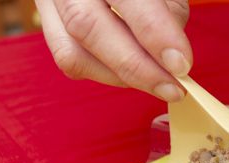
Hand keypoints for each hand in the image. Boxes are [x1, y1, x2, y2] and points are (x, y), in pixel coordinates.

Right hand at [35, 0, 191, 101]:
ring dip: (121, 77)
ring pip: (73, 52)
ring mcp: (50, 2)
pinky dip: (105, 74)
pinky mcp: (48, 24)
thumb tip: (172, 58)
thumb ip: (169, 13)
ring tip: (156, 83)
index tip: (181, 64)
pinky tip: (130, 74)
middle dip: (137, 67)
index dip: (155, 34)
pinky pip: (71, 60)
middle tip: (172, 88)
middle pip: (88, 26)